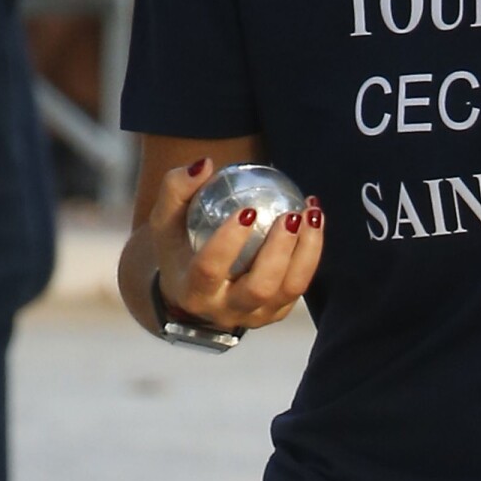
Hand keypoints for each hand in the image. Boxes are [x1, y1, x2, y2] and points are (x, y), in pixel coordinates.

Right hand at [150, 158, 323, 332]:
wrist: (195, 287)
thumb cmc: (181, 246)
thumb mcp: (166, 220)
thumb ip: (177, 189)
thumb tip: (206, 165)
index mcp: (194, 292)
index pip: (209, 270)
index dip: (228, 243)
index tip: (248, 210)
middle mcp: (226, 310)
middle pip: (259, 288)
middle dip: (279, 251)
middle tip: (291, 215)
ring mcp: (256, 315)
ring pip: (290, 289)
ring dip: (307, 250)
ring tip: (311, 213)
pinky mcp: (278, 311)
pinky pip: (301, 284)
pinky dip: (312, 251)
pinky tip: (314, 218)